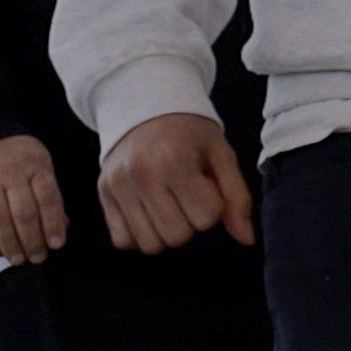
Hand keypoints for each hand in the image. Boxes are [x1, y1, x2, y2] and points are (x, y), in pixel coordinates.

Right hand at [0, 134, 70, 262]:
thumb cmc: (19, 156)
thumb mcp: (40, 166)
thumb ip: (49, 195)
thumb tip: (62, 228)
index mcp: (35, 166)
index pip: (47, 198)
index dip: (53, 224)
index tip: (57, 245)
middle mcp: (11, 172)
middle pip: (23, 213)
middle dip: (32, 241)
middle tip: (38, 259)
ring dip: (10, 244)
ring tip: (18, 259)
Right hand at [97, 111, 251, 251]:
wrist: (145, 106)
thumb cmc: (189, 133)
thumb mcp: (220, 153)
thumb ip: (237, 196)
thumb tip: (246, 239)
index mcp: (174, 161)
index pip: (206, 218)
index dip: (213, 205)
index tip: (205, 184)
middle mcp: (141, 175)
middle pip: (177, 237)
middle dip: (190, 222)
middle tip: (186, 195)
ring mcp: (118, 185)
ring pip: (150, 245)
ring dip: (165, 232)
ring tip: (168, 203)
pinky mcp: (104, 193)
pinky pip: (123, 240)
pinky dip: (139, 234)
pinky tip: (149, 211)